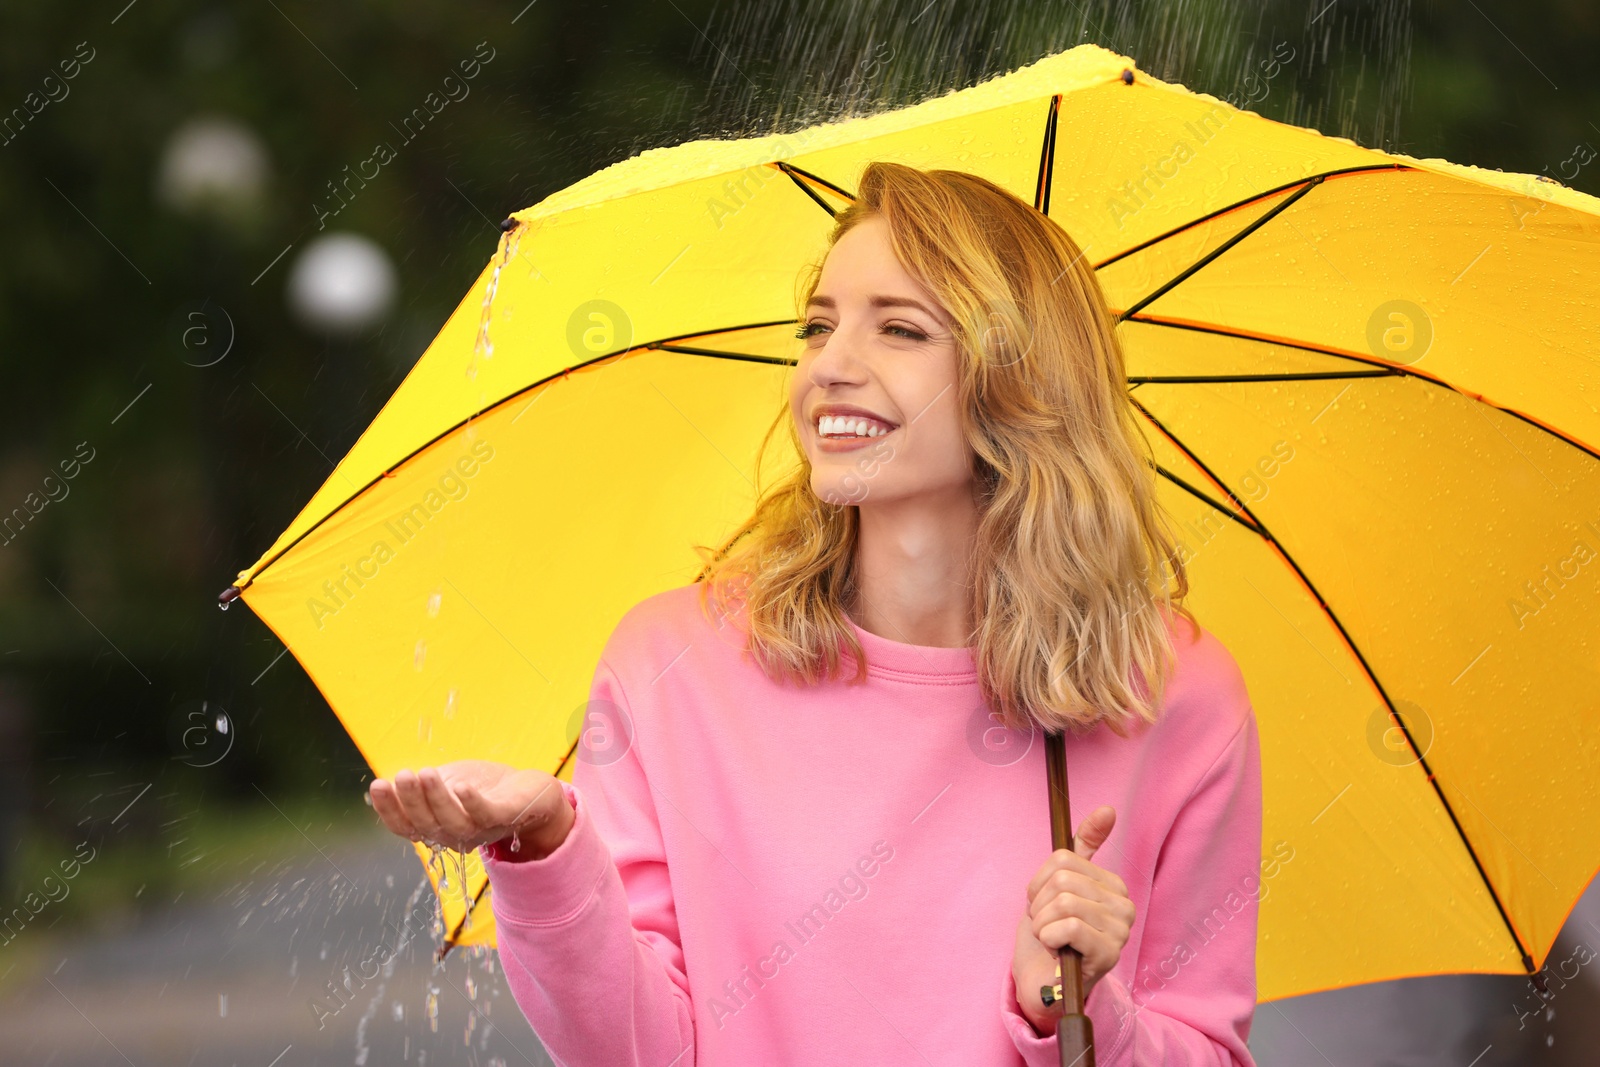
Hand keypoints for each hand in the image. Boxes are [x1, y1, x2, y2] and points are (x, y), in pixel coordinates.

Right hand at [368, 760, 573, 858]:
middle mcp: (455, 834)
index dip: (389, 809)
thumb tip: (388, 781)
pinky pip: (486, 814)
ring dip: (437, 799)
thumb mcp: (447, 784)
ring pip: (453, 822)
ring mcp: (481, 829)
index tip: (377, 785)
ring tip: (425, 774)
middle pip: (427, 824)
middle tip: (402, 776)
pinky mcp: (506, 817)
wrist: (532, 793)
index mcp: (436, 826)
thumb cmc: (485, 788)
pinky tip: (460, 786)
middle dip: (411, 801)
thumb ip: (423, 787)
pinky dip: (472, 802)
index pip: (406, 826)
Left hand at [1011, 805, 1132, 1035]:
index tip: (1043, 903)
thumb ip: (1083, 848)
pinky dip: (1050, 937)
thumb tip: (1108, 809)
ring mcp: (1120, 930)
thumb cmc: (1053, 933)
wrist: (1045, 982)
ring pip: (1064, 901)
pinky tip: (1056, 949)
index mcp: (1113, 885)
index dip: (1040, 882)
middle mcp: (1124, 905)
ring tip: (1050, 939)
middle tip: (1045, 926)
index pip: (1063, 858)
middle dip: (1038, 905)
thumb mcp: (1060, 886)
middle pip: (1062, 878)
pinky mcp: (1109, 953)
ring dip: (1042, 924)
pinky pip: (1068, 926)